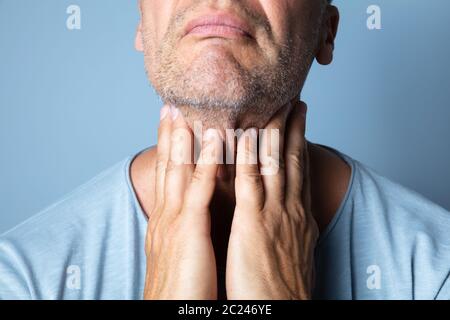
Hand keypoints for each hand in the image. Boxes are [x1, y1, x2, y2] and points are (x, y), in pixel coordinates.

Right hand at [144, 105, 220, 299]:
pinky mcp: (188, 230)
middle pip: (168, 165)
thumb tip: (194, 219)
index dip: (170, 148)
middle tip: (172, 104)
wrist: (174, 314)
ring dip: (185, 134)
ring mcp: (175, 219)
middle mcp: (167, 214)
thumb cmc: (182, 289)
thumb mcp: (182, 253)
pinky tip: (213, 135)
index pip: (169, 176)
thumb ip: (187, 231)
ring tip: (188, 106)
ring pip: (180, 168)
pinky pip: (198, 187)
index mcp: (168, 221)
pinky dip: (205, 159)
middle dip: (170, 133)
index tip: (173, 124)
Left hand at [226, 101, 317, 299]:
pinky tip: (243, 133)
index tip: (298, 119)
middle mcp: (290, 208)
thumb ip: (291, 228)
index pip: (299, 170)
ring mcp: (274, 213)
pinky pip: (249, 181)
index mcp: (298, 216)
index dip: (299, 142)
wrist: (281, 311)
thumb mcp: (294, 250)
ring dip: (272, 129)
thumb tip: (293, 218)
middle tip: (292, 100)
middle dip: (293, 126)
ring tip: (272, 101)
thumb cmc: (283, 286)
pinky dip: (246, 155)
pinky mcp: (254, 223)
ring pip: (273, 162)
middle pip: (292, 158)